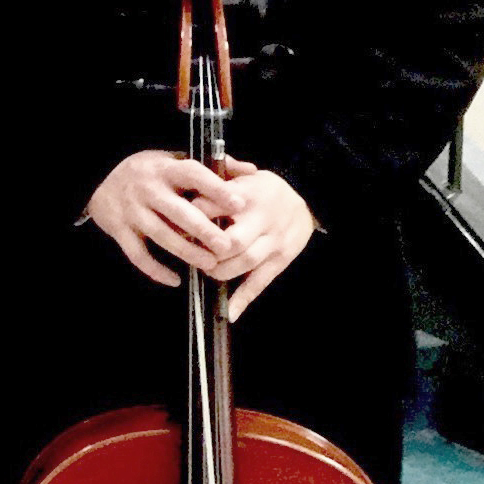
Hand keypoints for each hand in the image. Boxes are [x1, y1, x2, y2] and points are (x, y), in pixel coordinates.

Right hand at [85, 149, 238, 285]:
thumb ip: (213, 167)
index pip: (193, 175)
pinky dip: (155, 270)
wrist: (98, 177)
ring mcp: (131, 211)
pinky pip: (138, 254)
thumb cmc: (147, 171)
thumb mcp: (175, 160)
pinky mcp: (119, 230)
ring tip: (209, 264)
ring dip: (186, 252)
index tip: (239, 203)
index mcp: (164, 169)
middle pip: (177, 211)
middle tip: (227, 246)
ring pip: (161, 235)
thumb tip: (251, 171)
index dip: (216, 189)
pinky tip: (175, 279)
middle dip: (203, 230)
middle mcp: (147, 189)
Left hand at [203, 159, 315, 317]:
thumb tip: (192, 170)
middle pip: (232, 241)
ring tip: (206, 270)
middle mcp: (261, 220)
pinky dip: (244, 299)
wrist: (308, 200)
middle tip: (192, 252)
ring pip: (245, 263)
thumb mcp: (244, 176)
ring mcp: (273, 242)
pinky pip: (261, 282)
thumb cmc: (263, 189)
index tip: (175, 223)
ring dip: (220, 272)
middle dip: (208, 251)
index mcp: (247, 195)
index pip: (213, 206)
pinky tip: (229, 313)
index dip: (192, 217)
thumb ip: (219, 176)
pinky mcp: (280, 260)